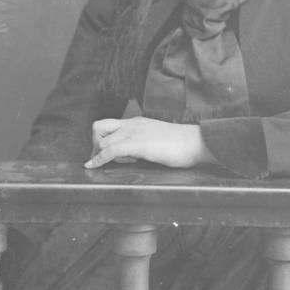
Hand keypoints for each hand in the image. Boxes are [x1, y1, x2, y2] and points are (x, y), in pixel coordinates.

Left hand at [85, 117, 213, 169]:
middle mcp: (132, 124)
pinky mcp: (137, 145)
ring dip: (100, 155)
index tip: (101, 154)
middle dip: (94, 146)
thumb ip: (144, 143)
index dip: (100, 139)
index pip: (108, 125)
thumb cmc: (182, 145)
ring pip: (102, 140)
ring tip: (113, 165)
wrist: (196, 142)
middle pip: (98, 129)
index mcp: (137, 122)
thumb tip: (135, 155)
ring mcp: (133, 133)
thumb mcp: (158, 139)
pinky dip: (98, 160)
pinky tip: (93, 167)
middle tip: (101, 160)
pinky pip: (109, 151)